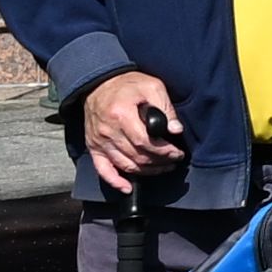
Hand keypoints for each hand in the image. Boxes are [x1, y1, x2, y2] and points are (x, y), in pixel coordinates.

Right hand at [75, 70, 183, 193]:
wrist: (98, 83)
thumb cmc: (127, 85)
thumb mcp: (152, 86)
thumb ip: (165, 107)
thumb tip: (176, 129)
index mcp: (121, 115)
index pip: (145, 143)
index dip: (164, 152)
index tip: (177, 153)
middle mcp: (108, 132)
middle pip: (137, 157)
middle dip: (160, 162)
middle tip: (174, 160)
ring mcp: (99, 142)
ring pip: (126, 165)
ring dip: (146, 172)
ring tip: (162, 168)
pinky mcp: (94, 147)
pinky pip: (103, 170)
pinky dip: (115, 182)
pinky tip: (128, 188)